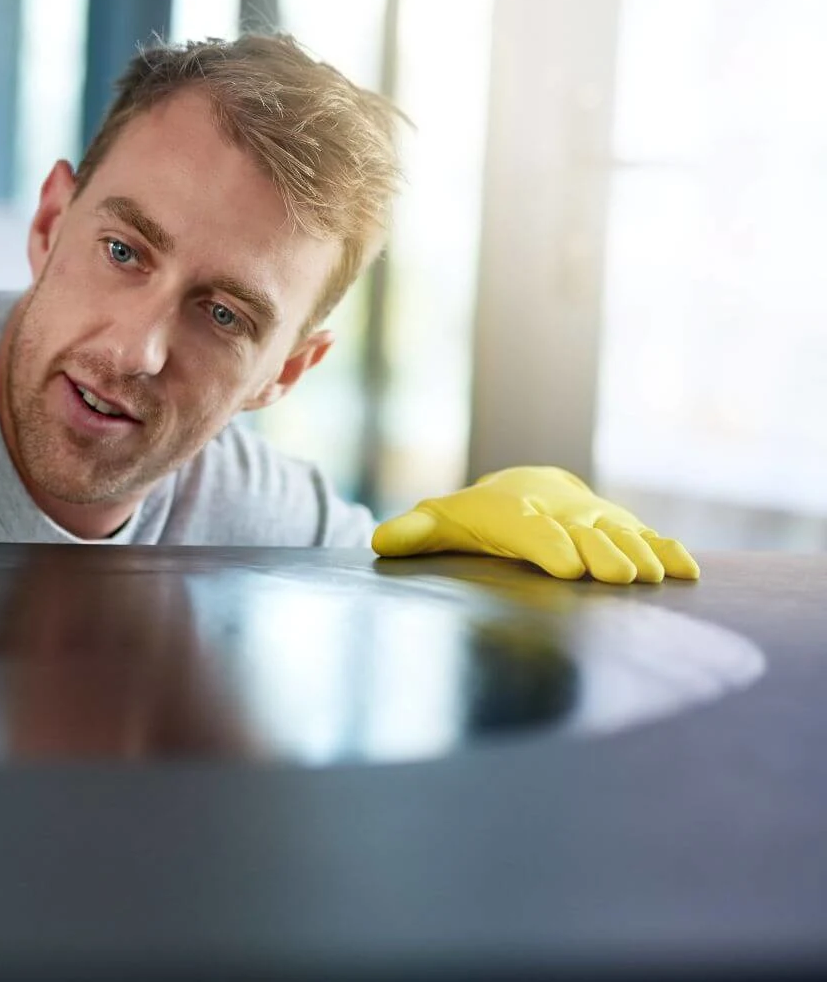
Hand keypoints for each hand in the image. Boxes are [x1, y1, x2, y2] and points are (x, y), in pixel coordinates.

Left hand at [372, 466, 699, 584]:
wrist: (525, 488)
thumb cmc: (479, 516)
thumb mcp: (445, 521)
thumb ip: (415, 532)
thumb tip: (378, 541)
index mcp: (517, 513)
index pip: (533, 530)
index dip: (550, 545)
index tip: (567, 567)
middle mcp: (563, 514)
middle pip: (586, 534)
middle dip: (602, 552)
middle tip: (618, 577)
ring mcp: (598, 521)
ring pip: (623, 535)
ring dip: (639, 555)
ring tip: (651, 578)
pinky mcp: (624, 529)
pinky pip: (651, 537)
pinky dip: (670, 552)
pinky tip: (688, 574)